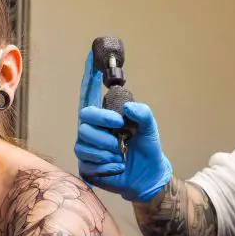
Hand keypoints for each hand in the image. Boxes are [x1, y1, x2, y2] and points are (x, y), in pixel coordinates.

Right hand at [75, 50, 172, 201]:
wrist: (147, 178)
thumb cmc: (147, 150)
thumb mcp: (150, 130)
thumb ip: (143, 114)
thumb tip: (128, 109)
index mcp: (105, 117)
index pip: (91, 94)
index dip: (89, 76)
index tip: (92, 57)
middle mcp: (92, 130)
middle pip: (84, 117)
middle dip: (104, 123)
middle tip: (121, 130)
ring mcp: (86, 148)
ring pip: (84, 141)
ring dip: (108, 149)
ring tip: (120, 155)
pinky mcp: (86, 166)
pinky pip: (88, 161)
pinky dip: (107, 165)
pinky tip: (116, 167)